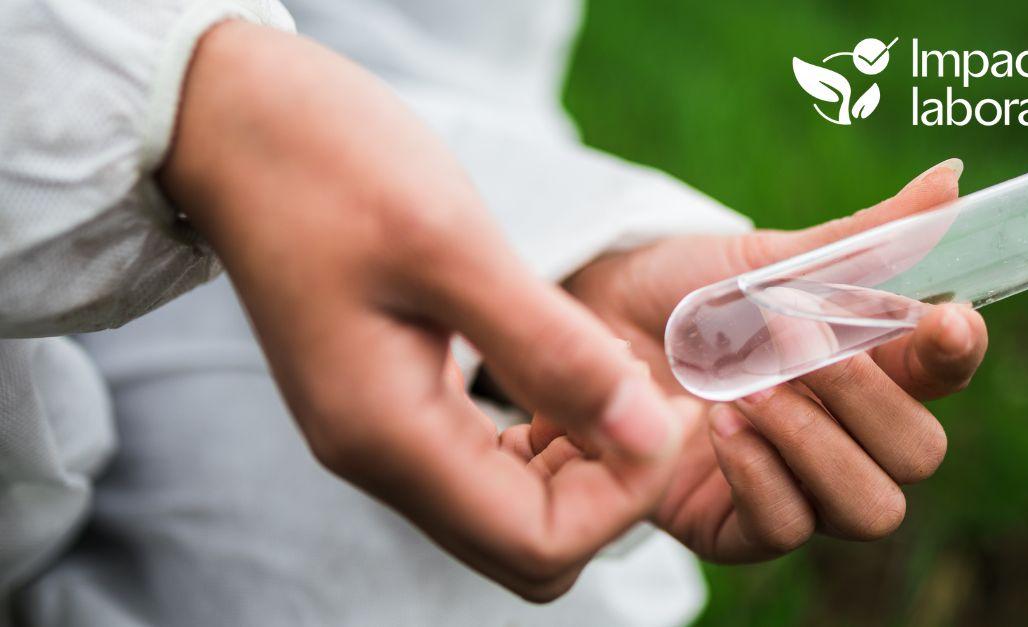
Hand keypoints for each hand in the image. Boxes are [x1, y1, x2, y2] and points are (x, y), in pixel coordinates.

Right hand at [159, 22, 687, 599]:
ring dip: (584, 463)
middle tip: (654, 398)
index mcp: (388, 436)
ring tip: (623, 379)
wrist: (234, 125)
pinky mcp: (388, 400)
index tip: (668, 406)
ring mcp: (379, 434)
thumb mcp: (452, 245)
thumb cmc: (328, 164)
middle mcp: (379, 457)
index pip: (539, 544)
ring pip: (512, 510)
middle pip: (528, 547)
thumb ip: (552, 349)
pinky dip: (547, 435)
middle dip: (612, 488)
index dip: (626, 492)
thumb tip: (646, 433)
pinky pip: (487, 462)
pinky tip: (572, 370)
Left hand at [555, 160, 987, 561]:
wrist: (589, 320)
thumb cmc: (682, 290)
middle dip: (869, 401)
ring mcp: (794, 484)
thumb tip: (952, 178)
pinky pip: (784, 528)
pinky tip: (716, 426)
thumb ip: (859, 240)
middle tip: (803, 349)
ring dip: (817, 445)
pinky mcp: (733, 525)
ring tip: (750, 390)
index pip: (944, 375)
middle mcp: (842, 434)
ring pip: (868, 508)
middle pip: (918, 455)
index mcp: (866, 365)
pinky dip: (760, 475)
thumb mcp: (765, 258)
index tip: (942, 319)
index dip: (956, 353)